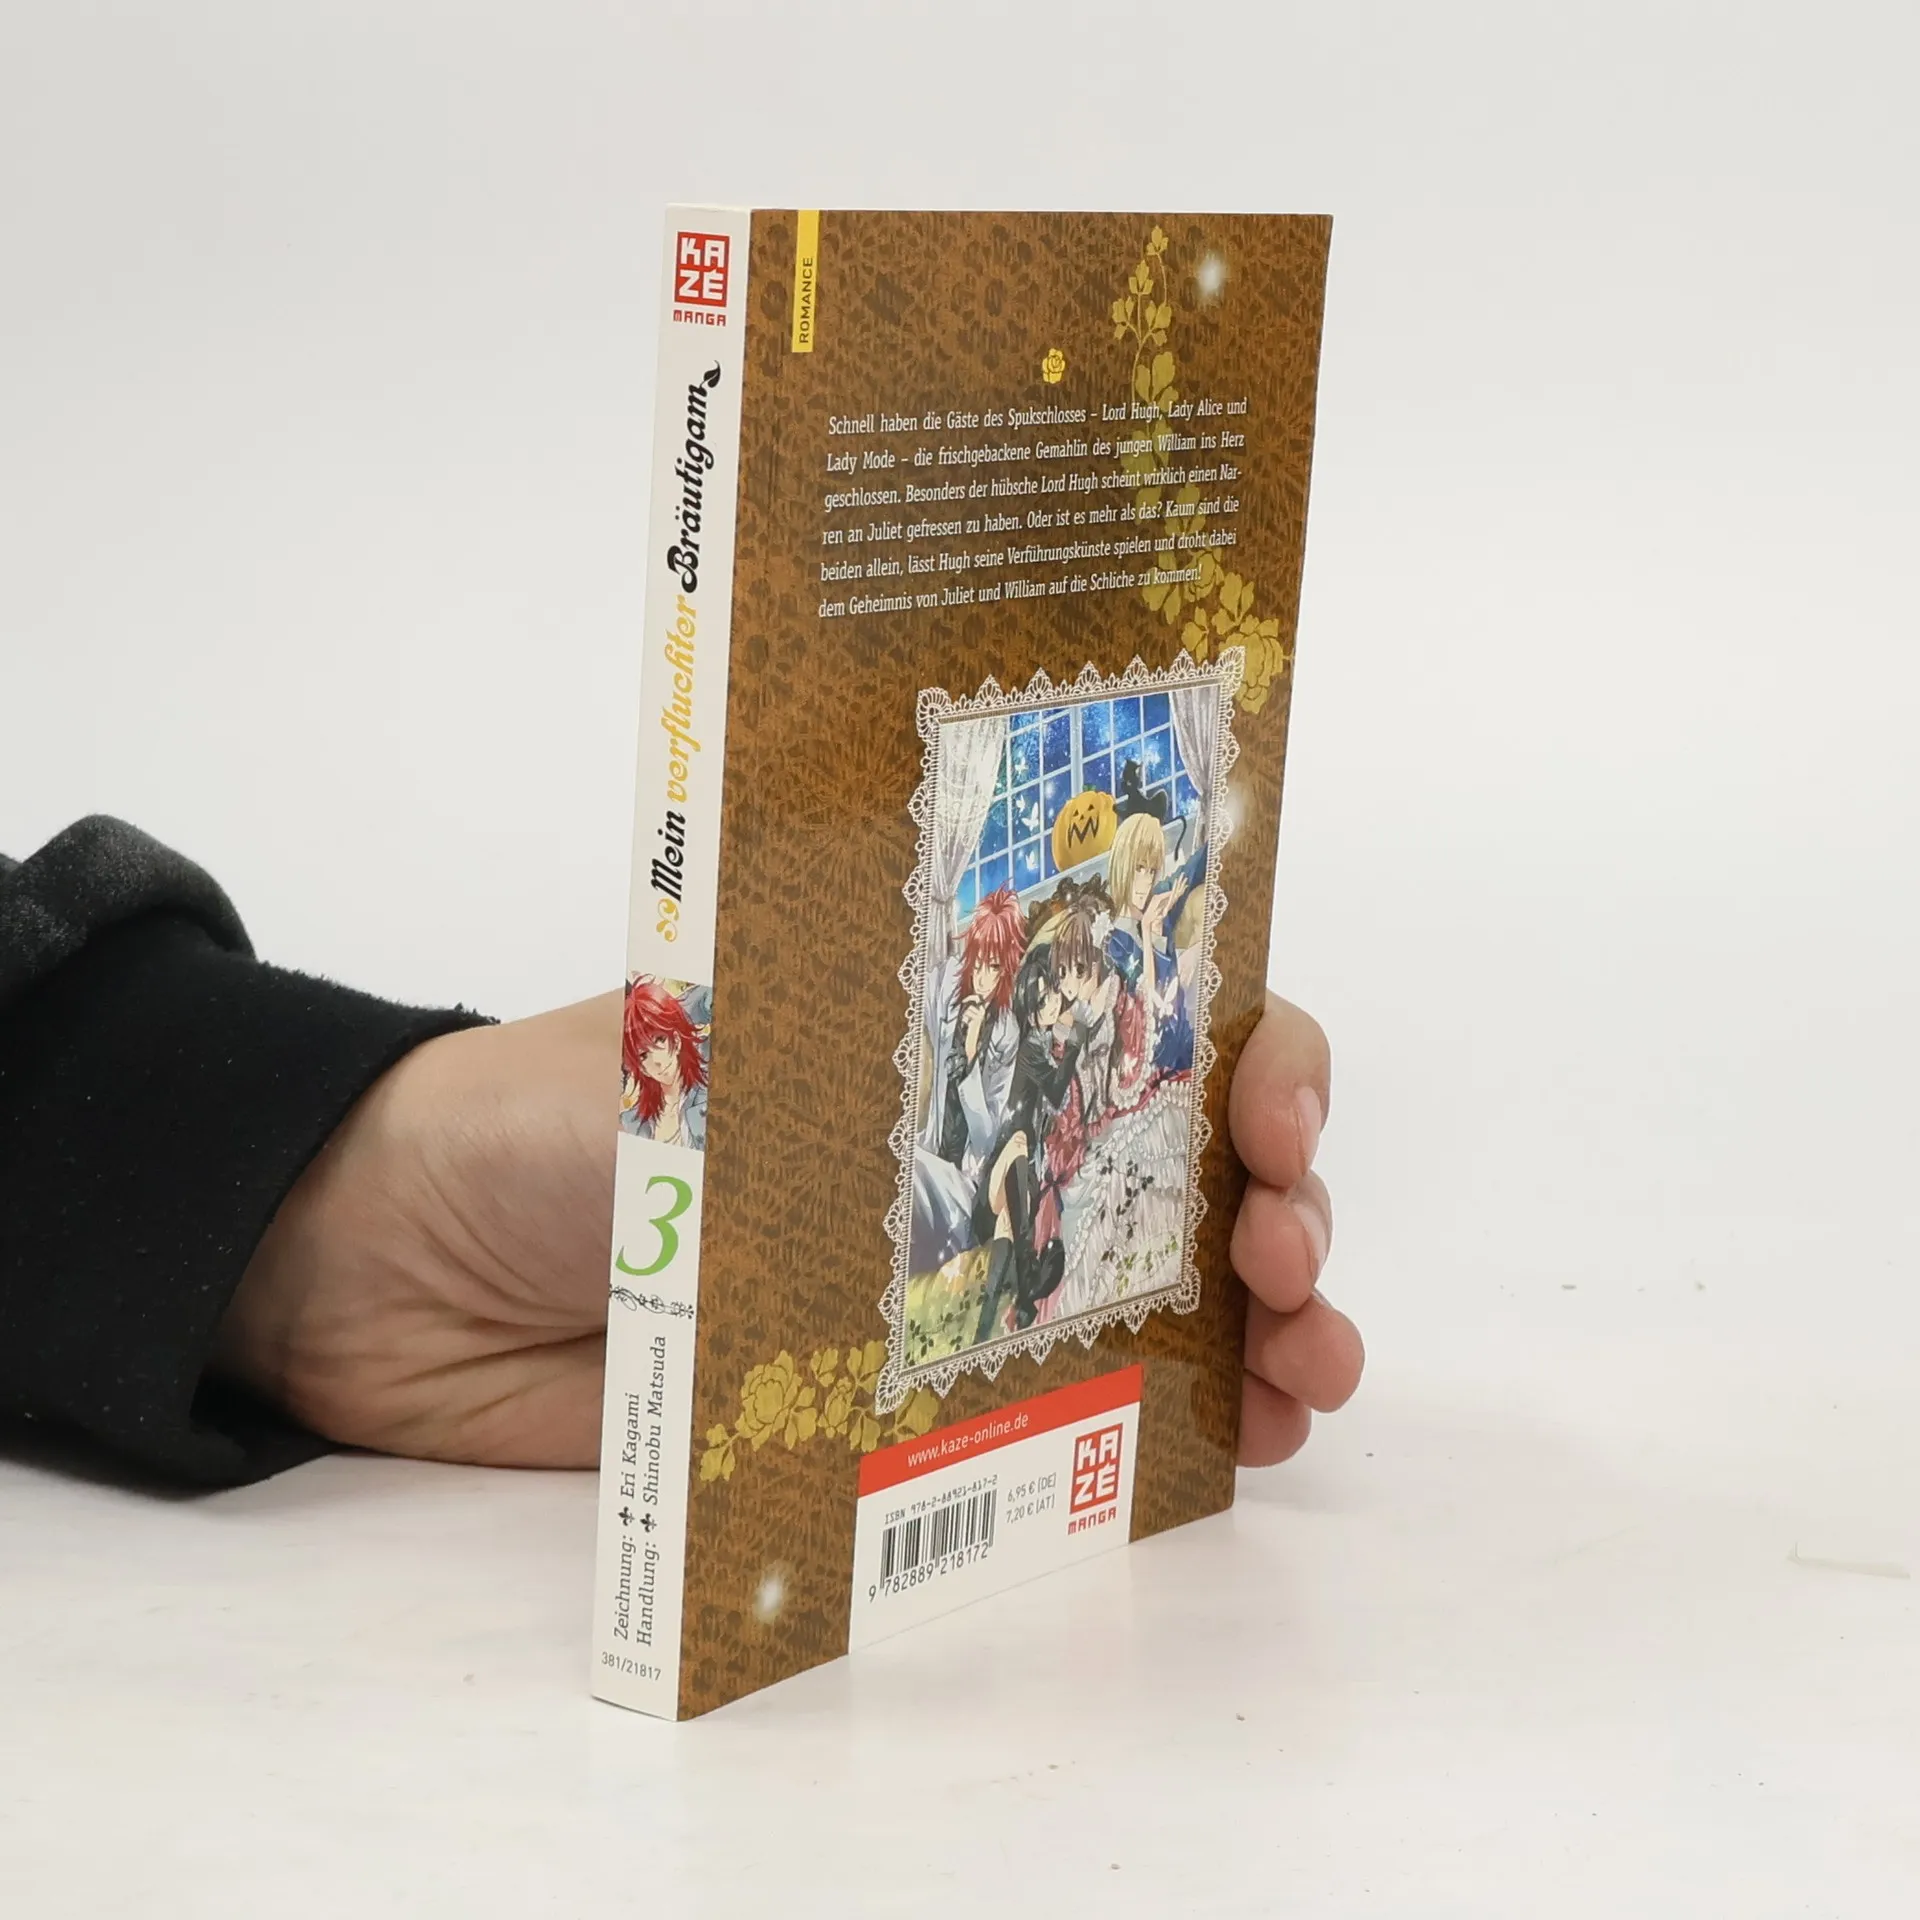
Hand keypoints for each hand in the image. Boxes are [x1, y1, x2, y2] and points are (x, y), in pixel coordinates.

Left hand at [214, 991, 1360, 1472]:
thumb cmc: (541, 1117)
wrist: (402, 1265)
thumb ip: (834, 1088)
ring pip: (1162, 1289)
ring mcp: (950, 1278)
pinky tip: (1240, 1443)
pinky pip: (1067, 1411)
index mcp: (941, 1029)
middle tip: (1283, 1255)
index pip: (1150, 1014)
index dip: (1250, 1052)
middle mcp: (974, 1145)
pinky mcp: (902, 1397)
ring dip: (1271, 1322)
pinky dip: (1173, 1424)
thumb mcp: (703, 1053)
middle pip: (1190, 1163)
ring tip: (1310, 1368)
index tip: (1268, 1109)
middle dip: (1281, 1200)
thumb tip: (984, 1128)